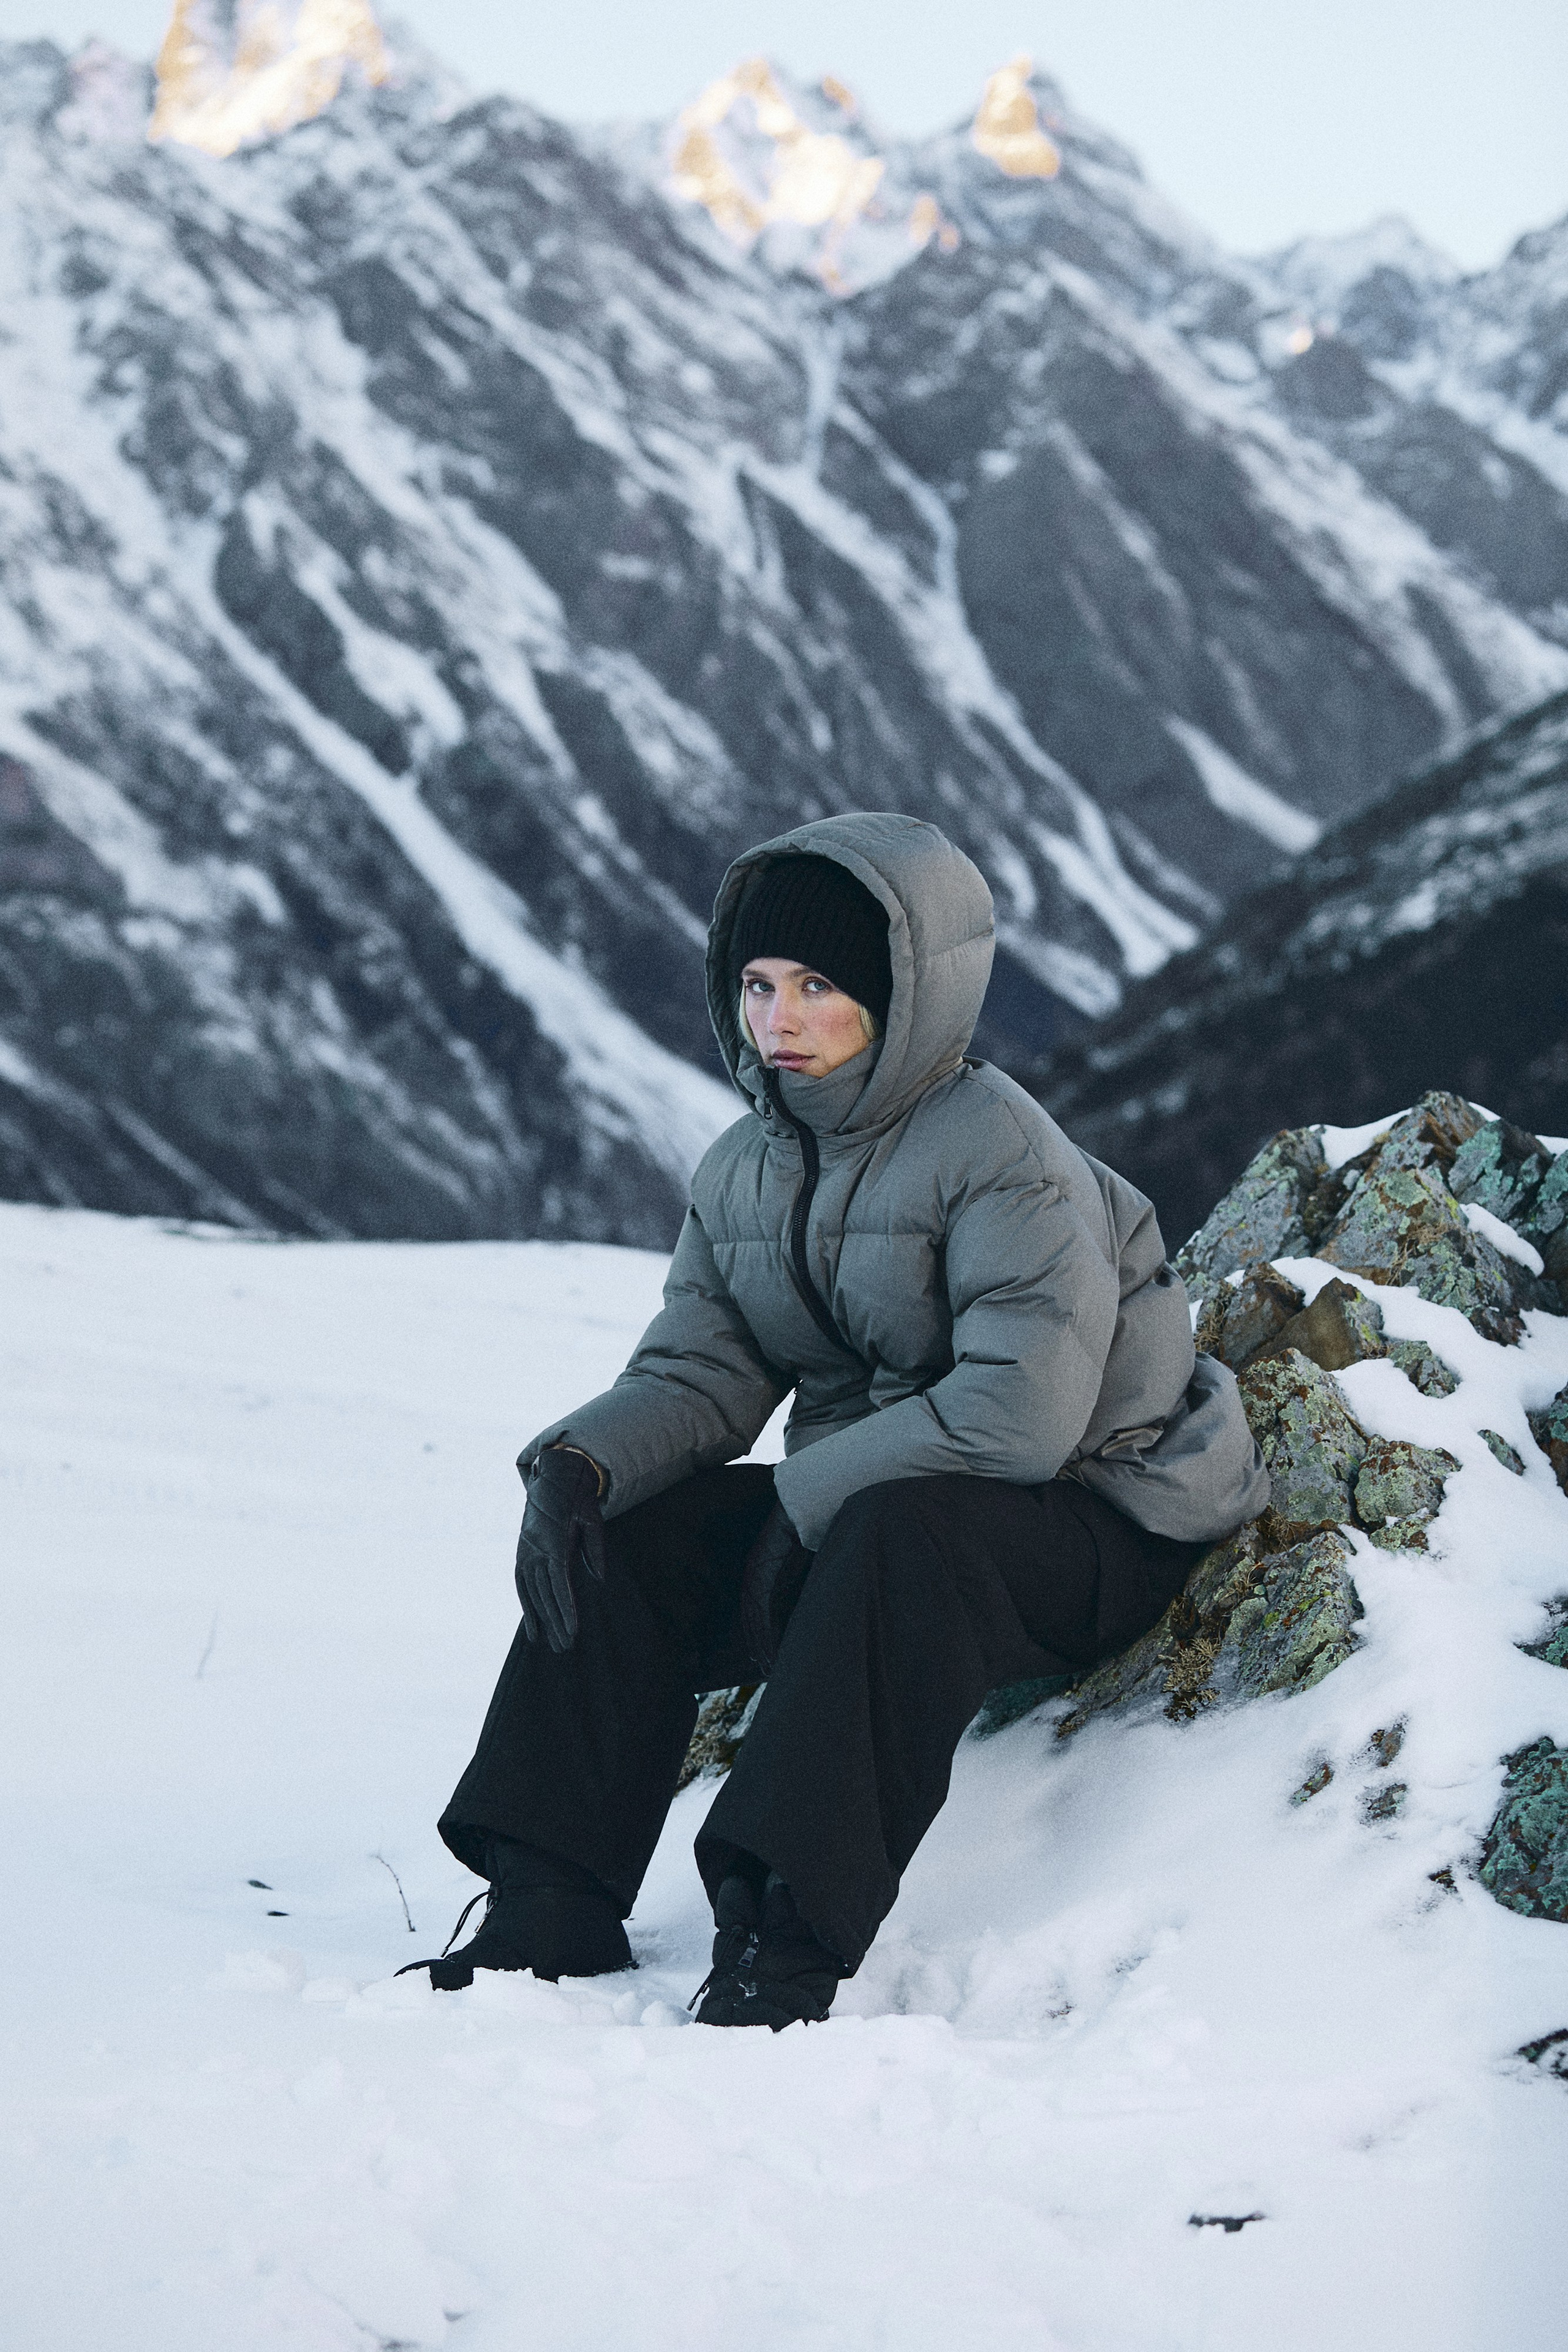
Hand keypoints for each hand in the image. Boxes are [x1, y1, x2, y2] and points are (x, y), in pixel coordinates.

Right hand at [514, 1446, 606, 1651]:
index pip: (559, 1583)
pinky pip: (521, 1583)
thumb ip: (596, 1548)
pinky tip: (532, 1624)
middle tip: (565, 1647)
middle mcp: (535, 1549)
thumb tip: (598, 1578)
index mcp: (553, 1541)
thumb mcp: (592, 1518)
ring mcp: (525, 1551)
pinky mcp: (521, 1552)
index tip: (572, 1630)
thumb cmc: (577, 1498)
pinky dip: (525, 1604)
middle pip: (545, 1593)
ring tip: (547, 1643)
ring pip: (531, 1592)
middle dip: (555, 1621)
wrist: (553, 1476)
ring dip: (539, 1618)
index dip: (565, 1608)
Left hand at [740, 1500, 814, 1674]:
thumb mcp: (804, 1561)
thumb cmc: (810, 1530)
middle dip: (758, 1644)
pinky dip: (767, 1634)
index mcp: (761, 1571)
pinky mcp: (762, 1577)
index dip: (759, 1632)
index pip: (756, 1609)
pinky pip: (762, 1613)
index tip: (764, 1653)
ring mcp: (756, 1576)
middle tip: (765, 1668)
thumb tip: (810, 1600)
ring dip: (762, 1645)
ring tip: (769, 1667)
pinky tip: (772, 1652)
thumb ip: (801, 1580)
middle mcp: (754, 1575)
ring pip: (754, 1620)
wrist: (807, 1507)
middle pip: (751, 1619)